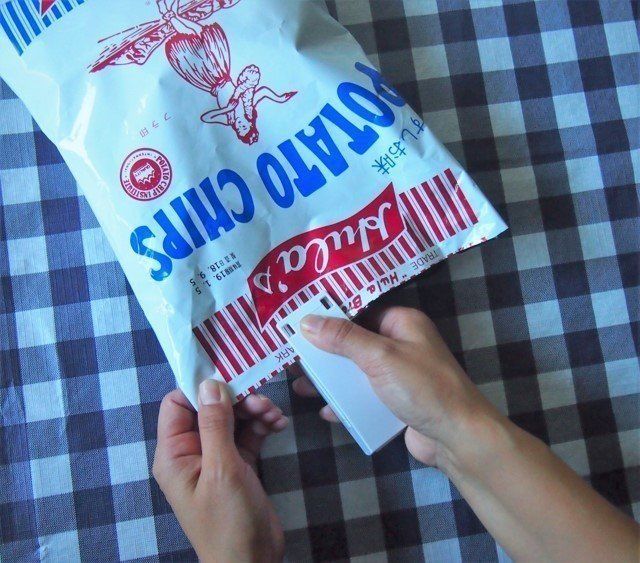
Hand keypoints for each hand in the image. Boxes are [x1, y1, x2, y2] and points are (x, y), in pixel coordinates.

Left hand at [153, 382, 287, 562]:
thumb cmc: (229, 522)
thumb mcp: (222, 469)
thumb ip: (215, 424)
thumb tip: (209, 383)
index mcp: (174, 454)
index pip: (178, 404)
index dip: (201, 387)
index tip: (230, 373)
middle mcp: (192, 452)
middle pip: (210, 408)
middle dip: (237, 400)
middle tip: (262, 399)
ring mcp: (216, 458)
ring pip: (232, 419)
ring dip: (254, 412)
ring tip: (274, 415)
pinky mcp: (238, 465)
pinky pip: (248, 434)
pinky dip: (262, 426)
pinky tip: (279, 425)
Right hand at [293, 307, 497, 465]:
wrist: (458, 438)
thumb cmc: (423, 387)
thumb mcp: (380, 356)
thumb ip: (343, 338)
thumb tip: (307, 321)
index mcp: (402, 323)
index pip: (359, 312)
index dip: (329, 318)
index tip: (298, 324)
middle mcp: (402, 345)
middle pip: (354, 344)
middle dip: (325, 354)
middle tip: (294, 360)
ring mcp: (400, 375)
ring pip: (357, 372)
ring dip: (332, 381)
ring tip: (301, 388)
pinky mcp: (397, 402)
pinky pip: (365, 397)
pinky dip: (347, 403)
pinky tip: (327, 412)